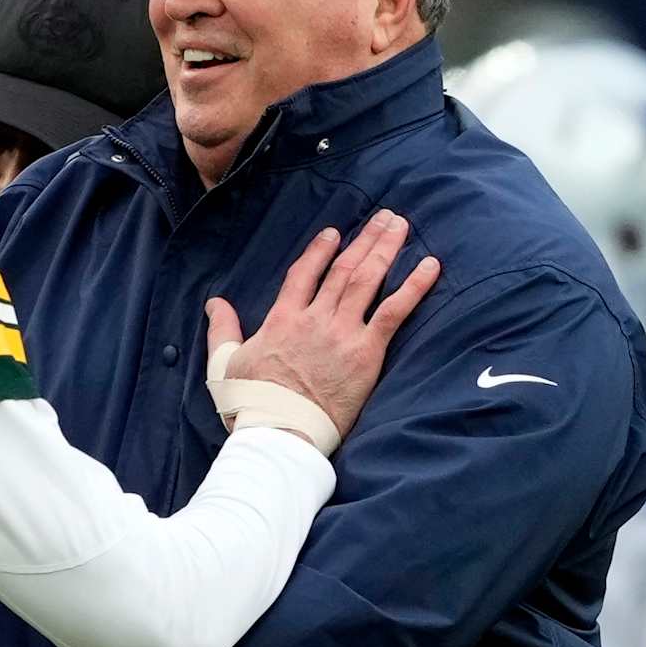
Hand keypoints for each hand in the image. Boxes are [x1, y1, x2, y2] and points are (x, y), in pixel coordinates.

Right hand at [207, 209, 438, 440]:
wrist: (280, 430)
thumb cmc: (250, 402)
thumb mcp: (225, 362)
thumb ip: (221, 329)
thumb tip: (214, 303)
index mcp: (282, 318)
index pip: (304, 273)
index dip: (320, 250)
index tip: (334, 232)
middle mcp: (315, 318)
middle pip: (343, 268)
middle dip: (365, 239)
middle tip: (384, 216)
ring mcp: (343, 333)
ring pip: (368, 279)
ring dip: (386, 249)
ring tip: (401, 226)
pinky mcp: (367, 352)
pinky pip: (395, 311)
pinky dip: (414, 286)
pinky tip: (431, 266)